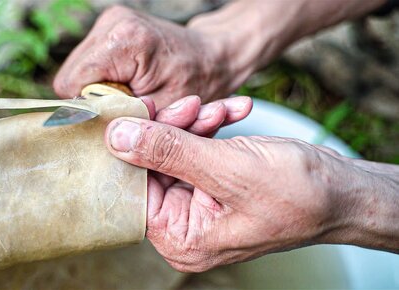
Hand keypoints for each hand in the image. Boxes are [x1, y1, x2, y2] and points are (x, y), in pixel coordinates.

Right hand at [53, 5, 233, 108]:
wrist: (215, 56)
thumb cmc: (197, 84)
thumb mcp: (164, 112)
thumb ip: (129, 122)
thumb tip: (90, 137)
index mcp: (124, 42)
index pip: (72, 86)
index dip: (89, 110)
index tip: (113, 120)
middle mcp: (111, 24)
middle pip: (70, 78)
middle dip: (94, 101)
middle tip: (125, 109)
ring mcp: (109, 22)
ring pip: (77, 72)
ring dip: (98, 91)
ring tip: (129, 96)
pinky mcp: (110, 26)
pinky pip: (88, 64)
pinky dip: (103, 80)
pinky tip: (127, 84)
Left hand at [104, 96, 398, 271]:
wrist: (343, 189)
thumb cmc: (298, 193)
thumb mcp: (228, 169)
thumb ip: (168, 152)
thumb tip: (117, 138)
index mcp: (182, 239)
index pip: (136, 191)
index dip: (135, 150)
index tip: (142, 113)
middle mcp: (185, 225)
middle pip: (154, 167)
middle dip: (173, 129)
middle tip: (193, 104)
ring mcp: (200, 203)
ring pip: (176, 152)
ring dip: (196, 123)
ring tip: (222, 106)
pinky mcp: (214, 182)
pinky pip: (198, 150)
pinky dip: (212, 127)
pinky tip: (234, 110)